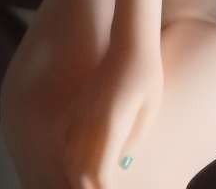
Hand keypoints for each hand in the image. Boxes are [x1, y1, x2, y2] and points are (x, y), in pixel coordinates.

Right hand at [61, 34, 163, 185]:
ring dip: (75, 172)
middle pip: (77, 169)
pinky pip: (66, 136)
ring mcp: (81, 111)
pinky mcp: (78, 103)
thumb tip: (121, 164)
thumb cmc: (148, 75)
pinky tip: (76, 157)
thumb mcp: (149, 111)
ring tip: (88, 181)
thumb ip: (134, 140)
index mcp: (111, 126)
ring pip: (68, 154)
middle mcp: (90, 122)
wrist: (131, 41)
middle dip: (86, 187)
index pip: (97, 172)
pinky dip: (69, 152)